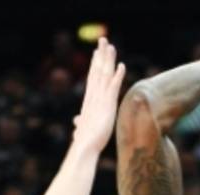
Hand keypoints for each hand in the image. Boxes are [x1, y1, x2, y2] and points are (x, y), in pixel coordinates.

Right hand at [72, 37, 125, 153]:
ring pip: (105, 75)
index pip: (92, 78)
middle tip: (103, 40)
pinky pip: (113, 87)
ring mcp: (100, 100)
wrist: (84, 147)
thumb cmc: (84, 141)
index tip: (96, 52)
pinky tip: (122, 66)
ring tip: (111, 46)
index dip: (95, 64)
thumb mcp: (83, 127)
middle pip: (97, 71)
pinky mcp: (108, 105)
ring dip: (108, 60)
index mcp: (89, 101)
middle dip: (100, 55)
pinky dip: (117, 76)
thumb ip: (81, 122)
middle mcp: (94, 97)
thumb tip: (76, 122)